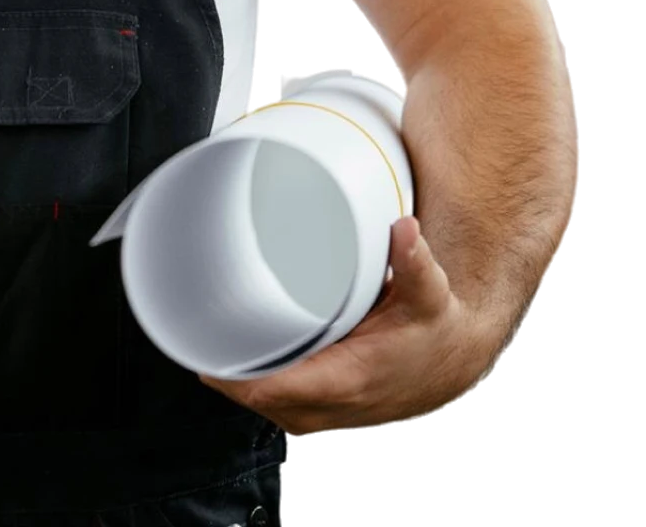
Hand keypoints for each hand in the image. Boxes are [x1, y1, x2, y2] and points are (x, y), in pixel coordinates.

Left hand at [198, 215, 494, 433]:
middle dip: (220, 358)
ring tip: (212, 322)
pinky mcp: (312, 412)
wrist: (448, 364)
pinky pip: (265, 400)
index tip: (201, 333)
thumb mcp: (427, 293)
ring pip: (252, 401)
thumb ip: (413, 261)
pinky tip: (240, 345)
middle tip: (197, 309)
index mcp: (345, 381)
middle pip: (247, 395)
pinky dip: (249, 375)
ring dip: (232, 367)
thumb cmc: (431, 331)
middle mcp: (325, 407)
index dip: (227, 367)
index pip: (267, 390)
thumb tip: (403, 229)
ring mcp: (316, 415)